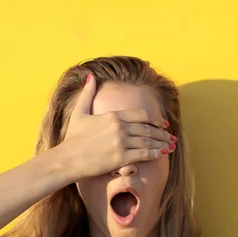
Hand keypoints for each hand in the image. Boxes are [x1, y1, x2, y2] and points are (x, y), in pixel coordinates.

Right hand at [59, 74, 176, 180]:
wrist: (67, 158)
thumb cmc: (72, 138)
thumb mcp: (79, 112)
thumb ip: (88, 93)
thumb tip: (92, 76)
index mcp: (113, 115)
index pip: (141, 115)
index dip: (154, 119)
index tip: (162, 123)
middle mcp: (119, 127)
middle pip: (147, 128)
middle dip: (161, 133)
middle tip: (170, 136)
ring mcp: (121, 142)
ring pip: (148, 141)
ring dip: (161, 143)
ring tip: (170, 146)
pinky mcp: (120, 157)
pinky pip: (144, 154)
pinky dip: (155, 153)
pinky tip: (162, 154)